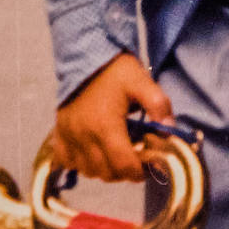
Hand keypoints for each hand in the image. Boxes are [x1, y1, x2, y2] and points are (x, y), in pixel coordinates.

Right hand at [44, 54, 172, 182]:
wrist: (85, 55)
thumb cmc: (115, 71)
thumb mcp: (142, 81)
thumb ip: (158, 105)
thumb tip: (169, 130)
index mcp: (105, 126)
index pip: (123, 166)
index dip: (139, 171)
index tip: (148, 165)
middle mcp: (83, 136)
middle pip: (106, 173)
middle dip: (124, 171)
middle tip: (135, 158)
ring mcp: (68, 136)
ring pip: (88, 171)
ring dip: (104, 169)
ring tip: (116, 153)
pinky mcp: (59, 133)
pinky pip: (67, 161)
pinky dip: (80, 163)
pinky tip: (93, 151)